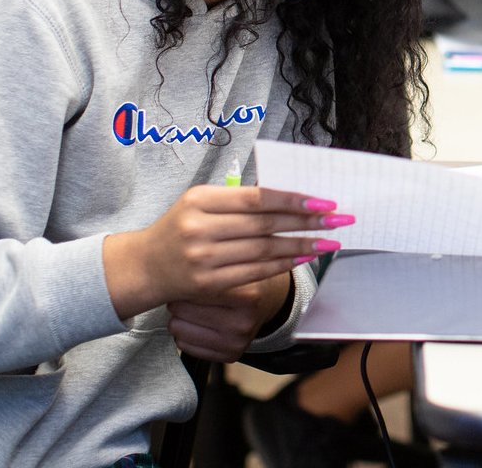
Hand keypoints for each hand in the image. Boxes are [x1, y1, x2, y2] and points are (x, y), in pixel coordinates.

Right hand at [102, 185, 346, 319]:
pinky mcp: (207, 283)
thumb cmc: (179, 228)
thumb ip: (239, 200)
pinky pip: (255, 272)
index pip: (257, 198)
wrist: (141, 267)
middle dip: (307, 223)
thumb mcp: (200, 203)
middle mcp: (200, 228)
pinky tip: (304, 257)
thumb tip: (291, 198)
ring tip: (329, 242)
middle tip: (339, 220)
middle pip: (265, 224)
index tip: (324, 202)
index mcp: (200, 200)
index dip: (293, 201)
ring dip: (302, 246)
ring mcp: (202, 258)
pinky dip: (283, 264)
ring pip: (264, 250)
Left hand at [168, 273, 290, 361]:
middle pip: (180, 309)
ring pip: (177, 329)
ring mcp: (236, 342)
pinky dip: (188, 333)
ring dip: (181, 317)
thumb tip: (169, 277)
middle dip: (181, 299)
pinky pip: (184, 345)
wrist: (271, 299)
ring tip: (197, 309)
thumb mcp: (232, 265)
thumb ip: (206, 268)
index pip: (194, 289)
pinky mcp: (229, 356)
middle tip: (193, 293)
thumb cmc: (244, 279)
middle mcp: (243, 323)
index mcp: (247, 296)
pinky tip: (202, 324)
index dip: (185, 280)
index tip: (188, 275)